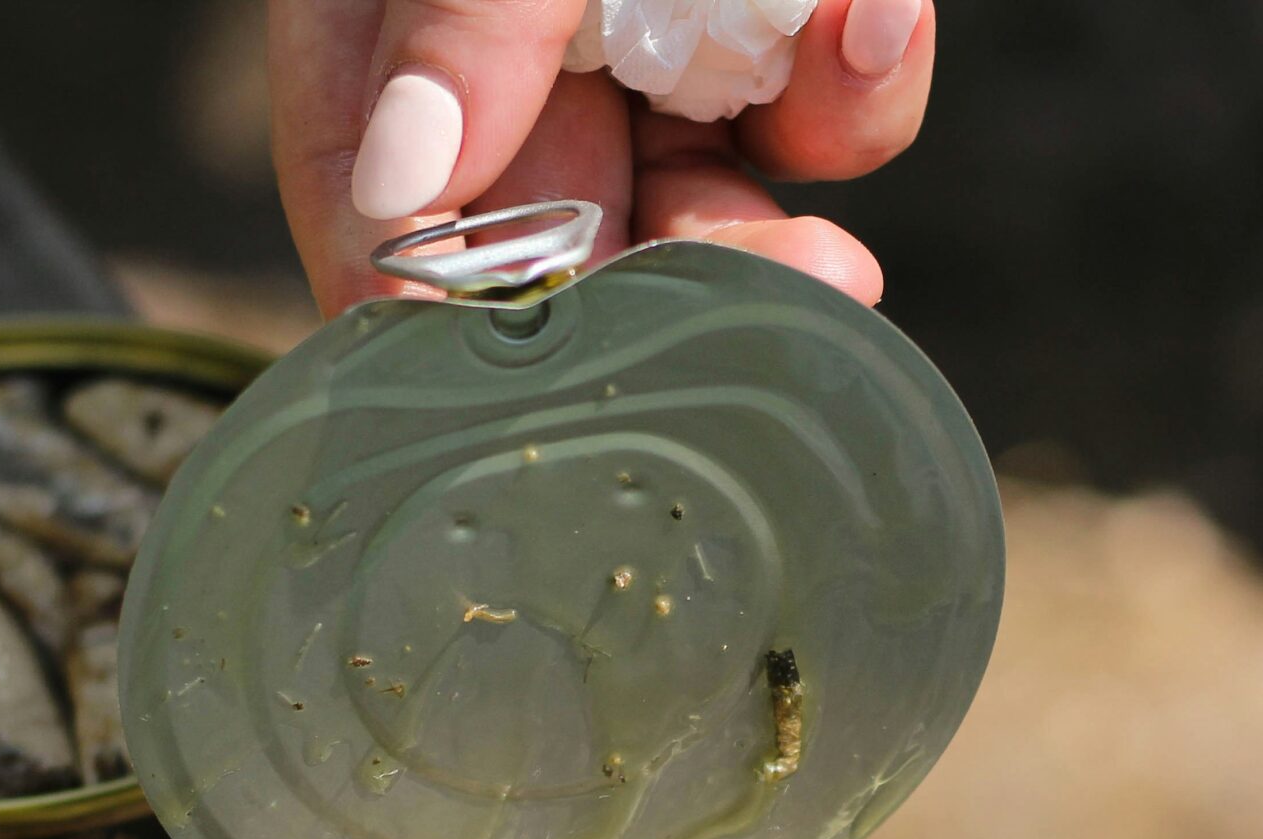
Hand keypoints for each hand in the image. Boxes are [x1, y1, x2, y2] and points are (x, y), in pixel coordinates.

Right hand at [266, 0, 935, 314]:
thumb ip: (456, 9)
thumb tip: (403, 190)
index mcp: (394, 48)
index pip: (391, 239)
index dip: (446, 326)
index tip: (513, 377)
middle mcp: (521, 75)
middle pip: (576, 259)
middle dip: (666, 302)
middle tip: (756, 314)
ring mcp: (657, 54)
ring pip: (721, 206)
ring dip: (780, 234)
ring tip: (830, 254)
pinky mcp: (785, 25)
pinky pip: (833, 101)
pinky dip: (862, 72)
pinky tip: (871, 12)